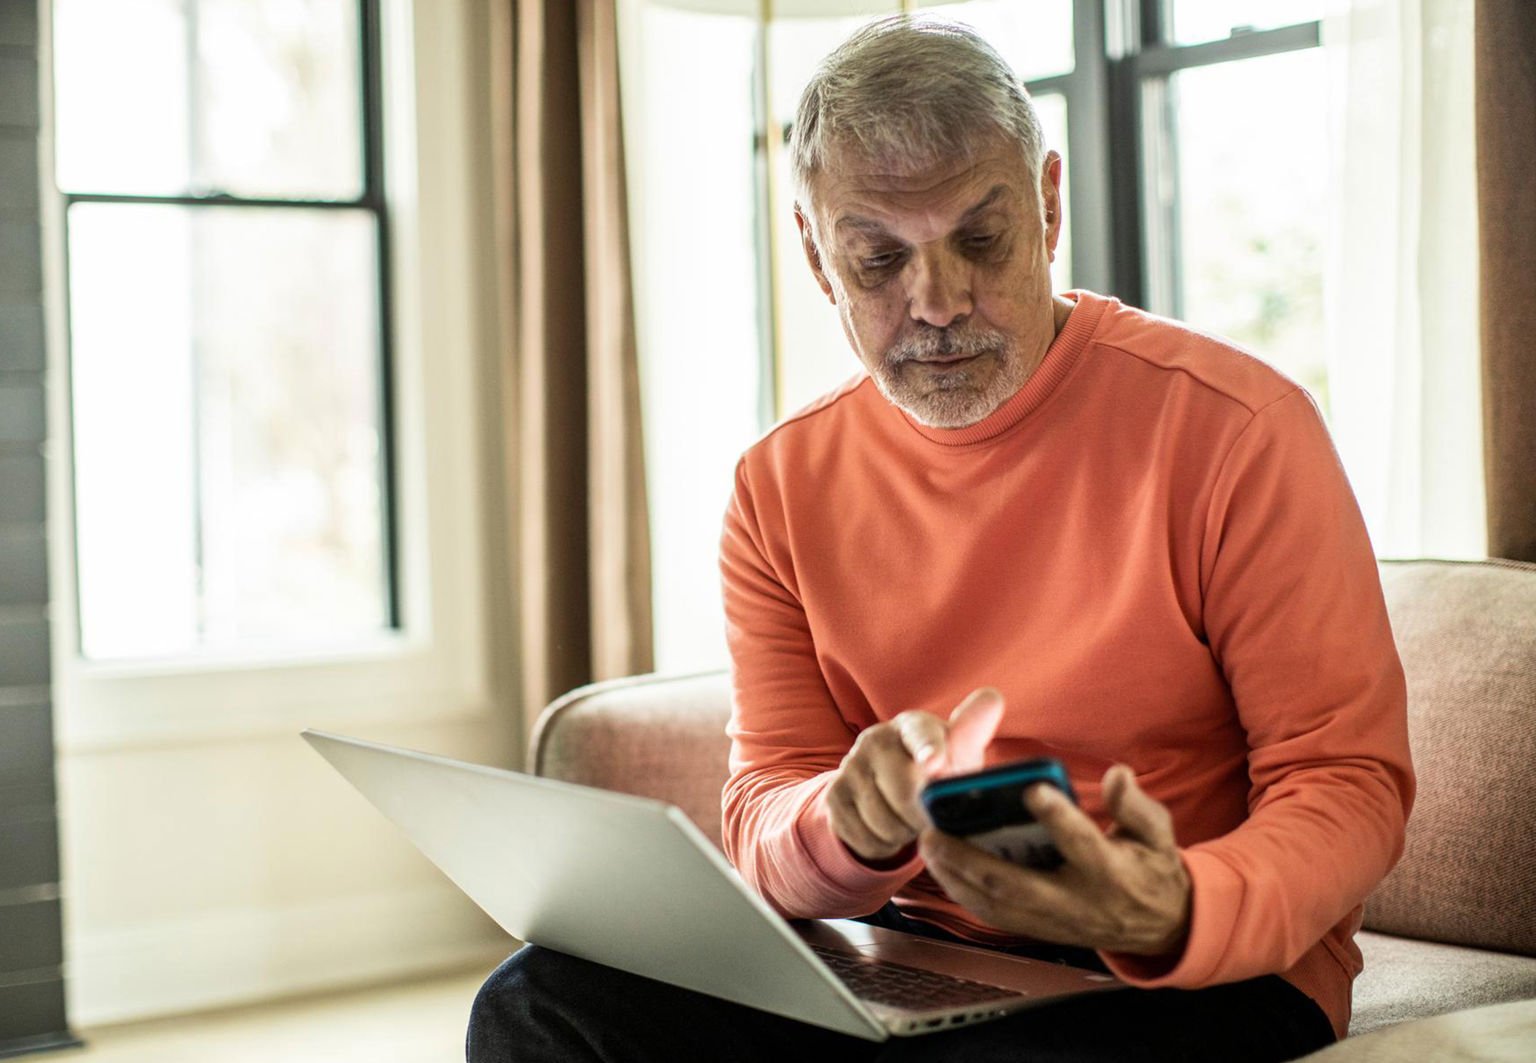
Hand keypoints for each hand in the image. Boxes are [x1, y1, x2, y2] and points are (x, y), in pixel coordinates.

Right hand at [826, 688, 1003, 862]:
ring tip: (912, 821)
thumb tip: (992, 699)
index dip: (928, 749)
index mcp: (913, 725)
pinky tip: (891, 829)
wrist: (895, 787)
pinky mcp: (833, 795)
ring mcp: (851, 766)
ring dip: (905, 834)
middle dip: (925, 817)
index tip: (935, 764)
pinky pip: (864, 837)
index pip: (920, 735)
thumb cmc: (941, 768)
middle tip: (934, 819)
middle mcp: (876, 739)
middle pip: (905, 793)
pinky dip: (883, 845)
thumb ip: (973, 731)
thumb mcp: (961, 753)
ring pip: (884, 823)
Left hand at [919, 764, 1191, 956]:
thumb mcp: (1157, 833)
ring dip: (956, 878)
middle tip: (935, 830)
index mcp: (1110, 872)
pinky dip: (964, 893)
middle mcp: (1077, 901)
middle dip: (971, 859)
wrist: (1160, 927)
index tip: (1031, 788)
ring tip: (927, 846)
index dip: (1058, 817)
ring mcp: (1054, 921)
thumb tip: (1117, 774)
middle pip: (1017, 884)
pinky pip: (995, 916)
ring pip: (997, 904)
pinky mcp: (1039, 930)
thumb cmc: (1151, 868)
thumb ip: (1135, 805)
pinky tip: (942, 869)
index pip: (1081, 843)